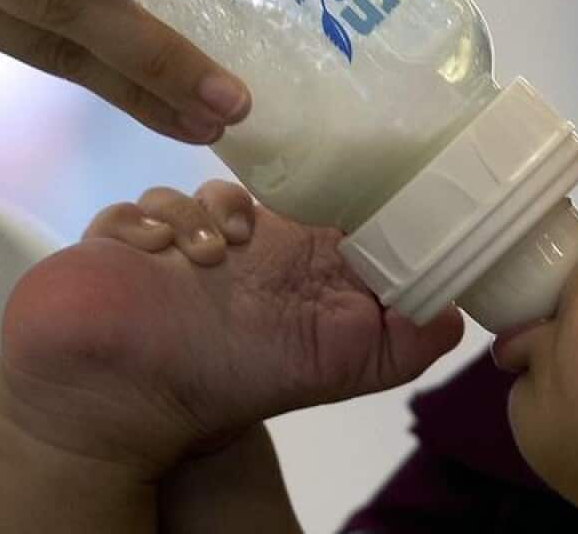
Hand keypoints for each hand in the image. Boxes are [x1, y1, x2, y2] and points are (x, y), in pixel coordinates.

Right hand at [0, 181, 462, 473]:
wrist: (117, 406)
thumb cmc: (230, 380)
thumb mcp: (339, 370)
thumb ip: (401, 344)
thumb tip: (459, 315)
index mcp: (298, 265)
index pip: (330, 204)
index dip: (338, 184)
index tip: (335, 171)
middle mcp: (247, 247)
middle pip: (261, 183)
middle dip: (251, 198)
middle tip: (245, 232)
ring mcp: (186, 237)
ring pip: (201, 188)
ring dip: (198, 215)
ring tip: (198, 261)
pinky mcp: (131, 234)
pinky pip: (144, 202)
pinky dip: (147, 224)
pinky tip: (152, 257)